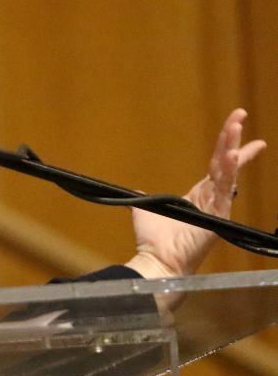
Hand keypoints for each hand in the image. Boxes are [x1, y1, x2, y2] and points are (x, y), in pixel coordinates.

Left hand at [127, 109, 266, 277]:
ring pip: (227, 172)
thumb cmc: (154, 241)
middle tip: (240, 115)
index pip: (217, 165)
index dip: (227, 146)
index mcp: (198, 195)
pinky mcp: (217, 217)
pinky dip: (229, 174)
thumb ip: (143, 197)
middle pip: (225, 162)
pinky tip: (232, 157)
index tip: (238, 127)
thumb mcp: (145, 211)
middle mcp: (211, 198)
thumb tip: (134, 191)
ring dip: (233, 149)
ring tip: (237, 128)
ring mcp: (216, 207)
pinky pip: (225, 192)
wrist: (157, 260)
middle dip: (234, 138)